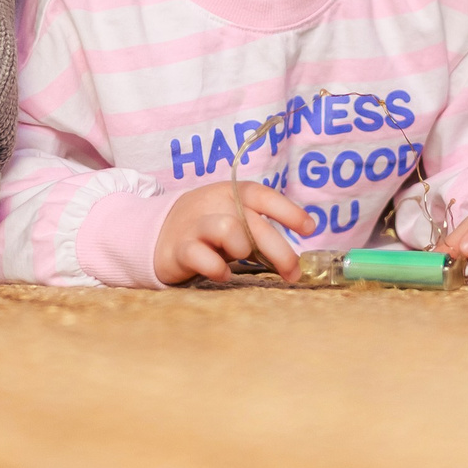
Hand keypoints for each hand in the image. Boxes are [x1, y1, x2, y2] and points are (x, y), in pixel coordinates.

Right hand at [153, 180, 311, 284]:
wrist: (157, 234)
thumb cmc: (208, 230)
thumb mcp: (234, 222)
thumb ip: (259, 234)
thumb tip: (294, 258)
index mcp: (232, 193)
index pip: (262, 195)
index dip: (288, 211)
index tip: (309, 228)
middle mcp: (215, 204)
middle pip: (254, 223)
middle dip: (280, 250)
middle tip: (292, 273)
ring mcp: (195, 225)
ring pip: (228, 229)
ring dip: (242, 248)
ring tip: (240, 259)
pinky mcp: (180, 248)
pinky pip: (201, 256)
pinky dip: (217, 268)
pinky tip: (222, 274)